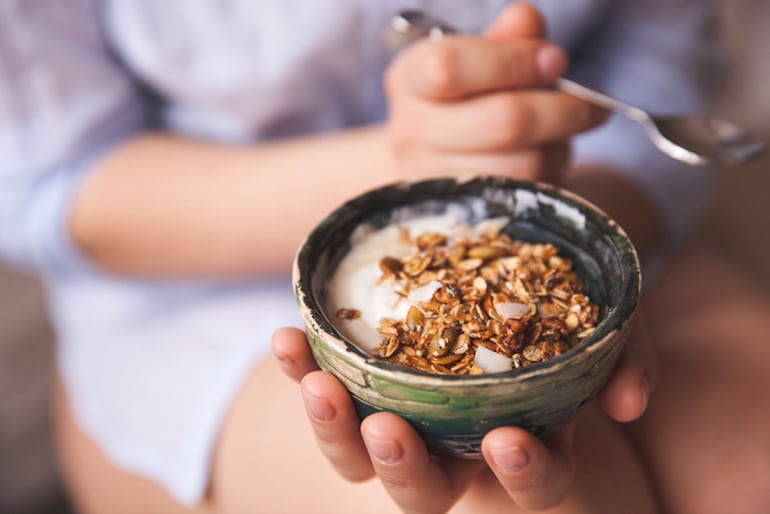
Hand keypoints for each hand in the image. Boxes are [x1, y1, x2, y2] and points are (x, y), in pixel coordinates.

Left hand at [271, 317, 656, 512]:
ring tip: (319, 385)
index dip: (522, 474)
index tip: (508, 439)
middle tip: (387, 430)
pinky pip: (325, 383)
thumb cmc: (556, 297)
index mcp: (523, 440)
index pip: (529, 483)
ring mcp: (406, 410)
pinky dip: (302, 367)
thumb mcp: (605, 320)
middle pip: (425, 490)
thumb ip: (627, 356)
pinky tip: (287, 339)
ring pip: (360, 454)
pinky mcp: (363, 374)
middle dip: (403, 469)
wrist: (499, 252)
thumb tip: (628, 400)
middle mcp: (457, 441)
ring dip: (335, 429)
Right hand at [384, 3, 605, 182]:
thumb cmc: (462, 98)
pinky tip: (549, 156)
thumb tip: (526, 19)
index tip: (556, 60)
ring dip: (559, 145)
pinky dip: (551, 173)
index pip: (450, 67)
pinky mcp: (464, 214)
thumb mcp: (477, 58)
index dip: (513, 62)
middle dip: (561, 109)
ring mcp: (434, 179)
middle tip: (592, 103)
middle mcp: (412, 131)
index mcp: (410, 80)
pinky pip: (527, 194)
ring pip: (523, 165)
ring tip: (565, 131)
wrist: (431, 158)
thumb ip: (505, 38)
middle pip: (502, 121)